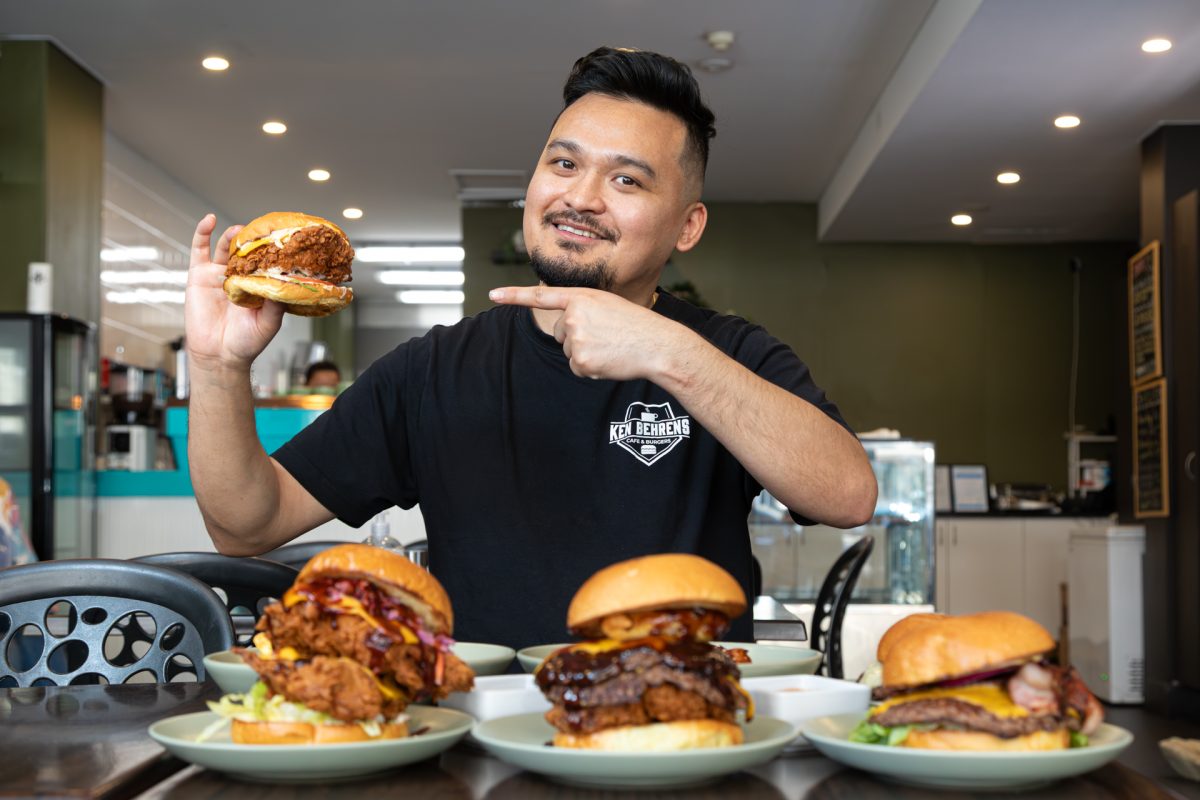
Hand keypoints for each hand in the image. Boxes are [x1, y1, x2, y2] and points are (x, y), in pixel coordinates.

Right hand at [185, 214, 282, 371]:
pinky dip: (203, 232)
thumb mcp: (269, 323)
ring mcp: (219, 274)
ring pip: (226, 247)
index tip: (281, 237)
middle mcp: (239, 277)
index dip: (271, 249)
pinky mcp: (199, 275)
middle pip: (246, 250)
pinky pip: (199, 249)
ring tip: (240, 231)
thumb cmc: (246, 342)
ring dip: (233, 235)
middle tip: (262, 231)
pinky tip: (209, 220)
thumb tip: (286, 285)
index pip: (265, 261)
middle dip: (253, 239)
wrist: (219, 355)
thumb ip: (277, 304)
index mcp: (257, 285)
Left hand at [489, 285, 686, 380]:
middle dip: (578, 336)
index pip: (541, 296)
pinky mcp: (580, 361)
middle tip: (606, 335)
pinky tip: (609, 359)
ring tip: (611, 346)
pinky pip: (576, 367)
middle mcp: (574, 315)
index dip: (514, 296)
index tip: (493, 295)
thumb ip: (582, 311)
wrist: (656, 344)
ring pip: (569, 351)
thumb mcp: (608, 306)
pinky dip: (591, 367)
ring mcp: (576, 339)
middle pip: (560, 332)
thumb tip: (566, 334)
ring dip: (587, 353)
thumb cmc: (636, 325)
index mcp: (581, 297)